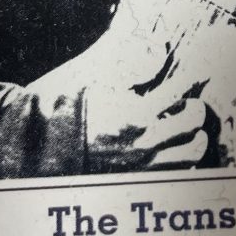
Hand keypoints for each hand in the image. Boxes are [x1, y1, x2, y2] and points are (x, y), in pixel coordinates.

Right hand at [32, 24, 207, 173]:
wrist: (40, 151)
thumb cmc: (66, 110)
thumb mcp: (94, 78)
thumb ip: (128, 63)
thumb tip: (156, 53)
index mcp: (135, 114)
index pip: (179, 91)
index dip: (189, 78)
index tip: (192, 75)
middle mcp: (145, 142)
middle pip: (194, 120)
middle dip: (194, 106)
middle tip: (186, 103)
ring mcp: (144, 166)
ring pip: (193, 150)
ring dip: (193, 135)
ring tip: (184, 129)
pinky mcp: (140, 182)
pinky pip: (178, 173)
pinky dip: (183, 158)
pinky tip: (172, 149)